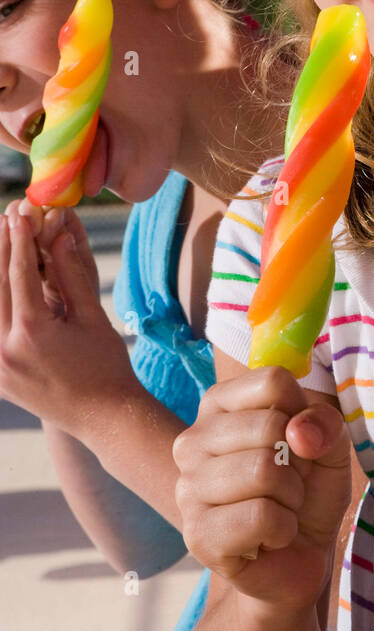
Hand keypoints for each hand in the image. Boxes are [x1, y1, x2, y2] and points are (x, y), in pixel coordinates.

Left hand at [0, 201, 137, 431]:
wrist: (103, 416)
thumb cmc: (106, 365)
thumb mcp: (92, 315)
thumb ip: (71, 274)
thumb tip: (59, 234)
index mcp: (32, 333)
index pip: (19, 273)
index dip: (19, 239)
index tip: (20, 213)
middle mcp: (5, 349)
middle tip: (5, 219)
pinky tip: (0, 283)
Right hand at [173, 366, 352, 607]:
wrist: (298, 560)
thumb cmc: (307, 493)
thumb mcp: (330, 448)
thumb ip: (325, 424)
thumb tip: (299, 431)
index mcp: (219, 406)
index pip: (272, 381)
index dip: (302, 414)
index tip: (298, 441)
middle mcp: (192, 441)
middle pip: (269, 425)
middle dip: (298, 462)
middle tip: (290, 485)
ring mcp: (188, 489)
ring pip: (265, 470)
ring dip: (291, 497)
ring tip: (280, 510)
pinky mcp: (197, 535)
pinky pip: (260, 516)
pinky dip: (282, 529)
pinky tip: (270, 537)